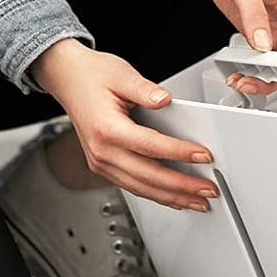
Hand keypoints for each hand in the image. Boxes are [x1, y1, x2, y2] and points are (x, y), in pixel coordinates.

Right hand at [31, 39, 217, 211]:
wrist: (67, 79)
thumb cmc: (91, 76)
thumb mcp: (121, 74)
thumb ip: (145, 89)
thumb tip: (165, 100)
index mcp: (106, 128)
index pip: (150, 146)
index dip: (180, 152)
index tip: (203, 155)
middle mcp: (101, 151)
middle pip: (148, 176)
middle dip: (182, 186)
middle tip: (208, 190)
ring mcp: (101, 162)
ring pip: (141, 188)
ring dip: (172, 197)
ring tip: (197, 202)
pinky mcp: (104, 165)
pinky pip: (133, 186)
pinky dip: (156, 194)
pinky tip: (174, 198)